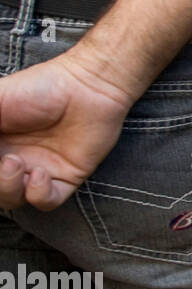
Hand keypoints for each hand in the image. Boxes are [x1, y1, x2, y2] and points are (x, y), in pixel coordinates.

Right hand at [0, 49, 135, 210]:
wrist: (86, 85)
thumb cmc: (37, 88)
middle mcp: (9, 162)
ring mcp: (35, 172)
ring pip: (10, 200)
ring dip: (6, 187)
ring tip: (14, 164)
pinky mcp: (64, 179)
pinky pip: (45, 202)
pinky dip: (37, 194)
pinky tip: (39, 174)